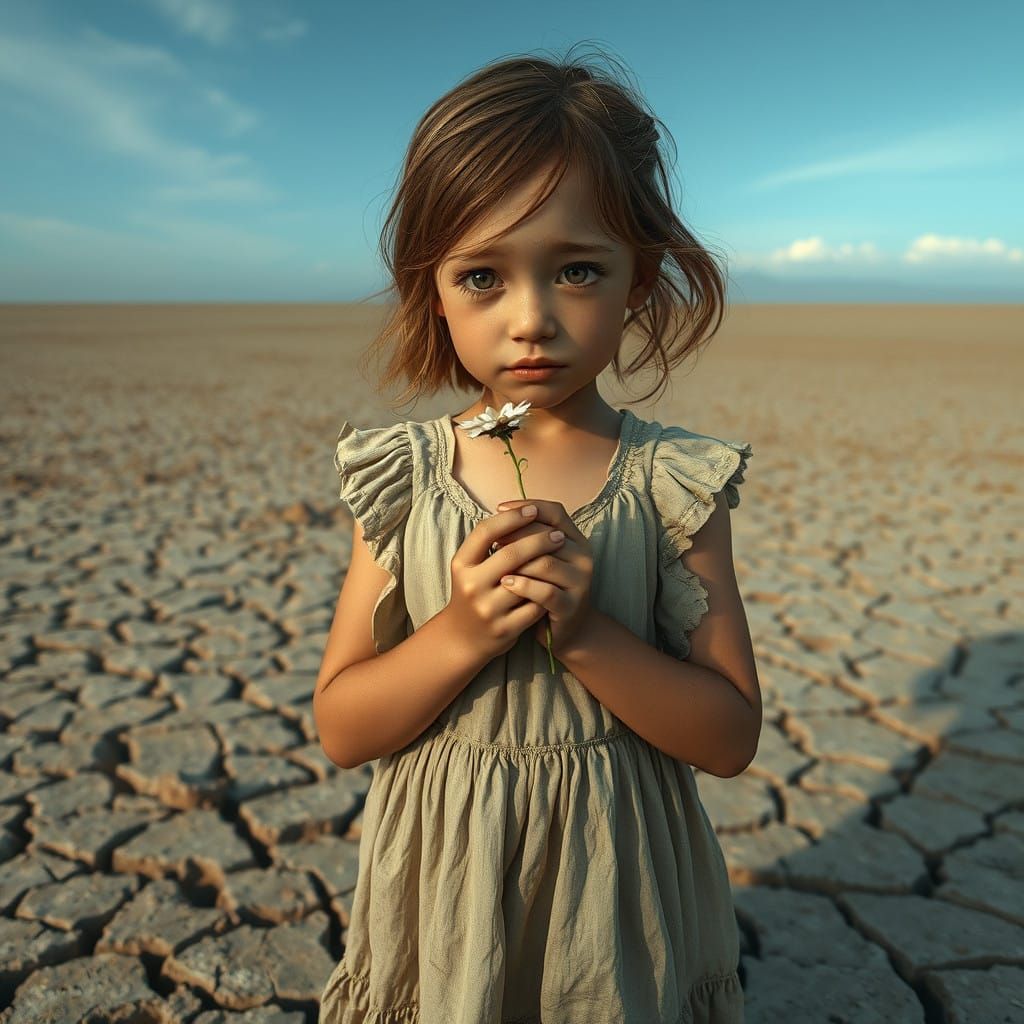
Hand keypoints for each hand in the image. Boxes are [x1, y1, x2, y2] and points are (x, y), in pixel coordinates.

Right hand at [444, 505, 565, 663]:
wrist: (463, 638)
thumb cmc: (473, 591)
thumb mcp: (470, 566)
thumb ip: (488, 541)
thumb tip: (521, 511)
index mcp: (461, 565)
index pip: (485, 531)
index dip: (510, 517)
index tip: (531, 509)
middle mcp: (471, 586)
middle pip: (511, 553)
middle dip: (539, 539)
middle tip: (558, 534)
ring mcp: (488, 609)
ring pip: (527, 580)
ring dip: (547, 564)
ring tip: (561, 553)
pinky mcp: (505, 629)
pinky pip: (535, 605)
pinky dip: (546, 591)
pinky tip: (556, 581)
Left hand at [493, 499, 595, 657]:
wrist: (562, 630)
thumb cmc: (543, 587)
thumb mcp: (539, 558)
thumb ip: (527, 536)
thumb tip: (498, 514)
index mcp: (576, 539)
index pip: (554, 512)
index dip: (526, 507)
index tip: (499, 507)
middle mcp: (583, 557)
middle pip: (547, 536)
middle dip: (516, 536)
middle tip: (493, 542)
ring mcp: (580, 582)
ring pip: (545, 564)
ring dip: (517, 563)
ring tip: (496, 566)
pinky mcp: (571, 606)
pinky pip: (545, 592)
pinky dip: (523, 586)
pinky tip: (505, 583)